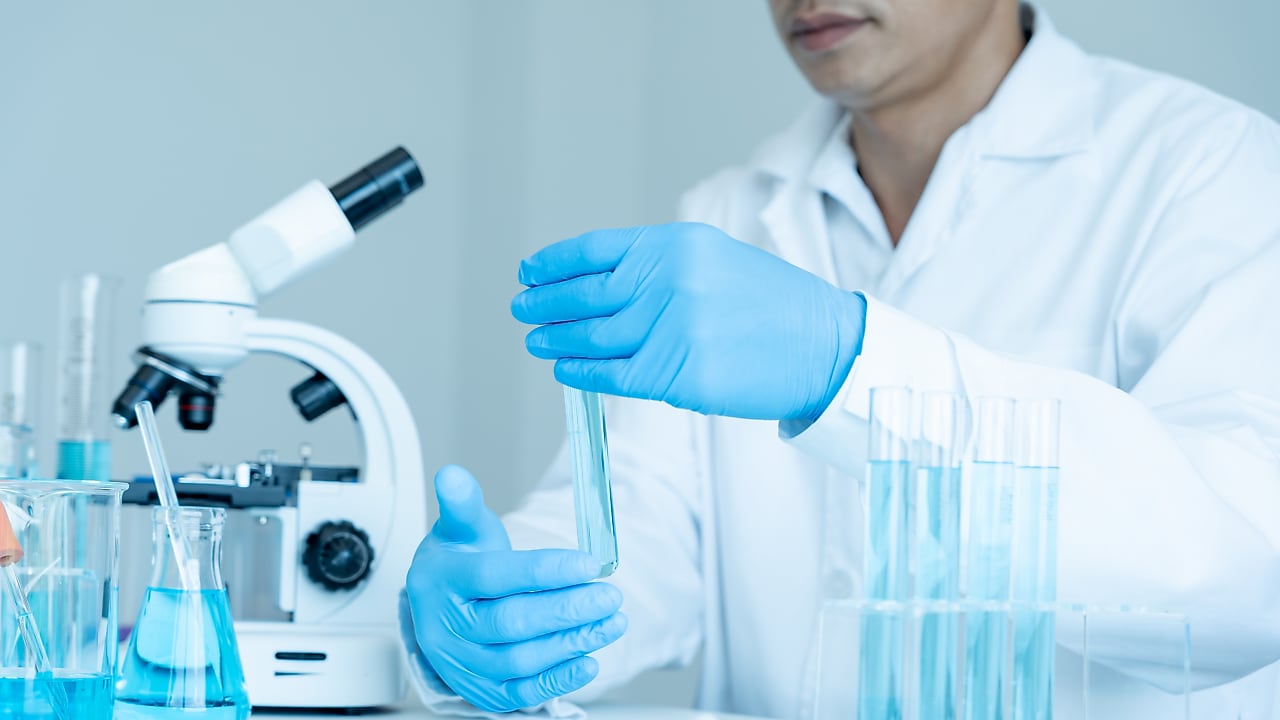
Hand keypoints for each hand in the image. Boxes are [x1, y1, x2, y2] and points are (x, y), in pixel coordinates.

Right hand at [405, 465, 626, 712]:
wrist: (439, 607)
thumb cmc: (459, 562)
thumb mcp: (459, 528)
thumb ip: (462, 502)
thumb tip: (452, 474)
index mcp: (441, 580)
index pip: (494, 576)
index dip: (545, 570)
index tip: (589, 564)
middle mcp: (443, 626)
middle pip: (510, 623)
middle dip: (567, 610)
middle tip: (609, 596)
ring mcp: (459, 663)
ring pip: (518, 661)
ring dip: (571, 643)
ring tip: (610, 622)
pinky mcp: (478, 690)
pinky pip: (519, 693)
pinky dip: (557, 680)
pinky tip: (588, 659)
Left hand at [511, 222, 865, 419]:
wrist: (823, 345)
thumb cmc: (770, 305)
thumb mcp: (715, 262)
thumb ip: (659, 268)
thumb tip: (595, 286)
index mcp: (679, 245)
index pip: (598, 250)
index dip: (556, 263)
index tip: (530, 272)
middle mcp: (673, 280)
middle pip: (588, 294)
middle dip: (546, 302)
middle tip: (522, 308)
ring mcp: (677, 328)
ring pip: (596, 335)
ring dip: (557, 337)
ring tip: (536, 339)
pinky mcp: (682, 373)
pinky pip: (615, 374)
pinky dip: (581, 371)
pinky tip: (564, 367)